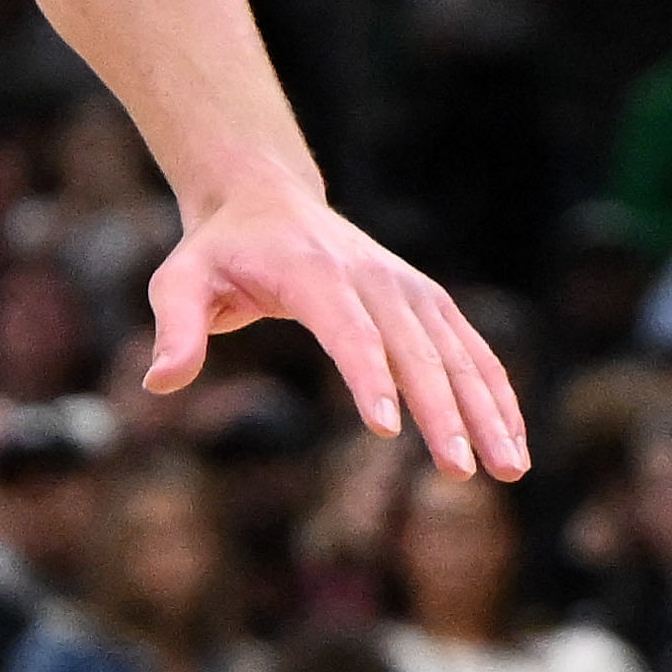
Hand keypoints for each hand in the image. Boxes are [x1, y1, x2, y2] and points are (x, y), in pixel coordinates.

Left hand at [141, 190, 526, 480]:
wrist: (267, 199)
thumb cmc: (218, 251)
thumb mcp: (179, 281)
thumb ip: (175, 330)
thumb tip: (158, 384)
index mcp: (315, 275)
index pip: (349, 333)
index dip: (370, 379)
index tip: (388, 429)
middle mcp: (375, 279)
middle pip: (416, 352)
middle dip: (443, 414)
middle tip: (461, 472)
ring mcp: (409, 288)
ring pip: (458, 354)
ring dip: (487, 411)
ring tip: (510, 469)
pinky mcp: (427, 300)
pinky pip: (470, 349)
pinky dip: (496, 391)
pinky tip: (514, 438)